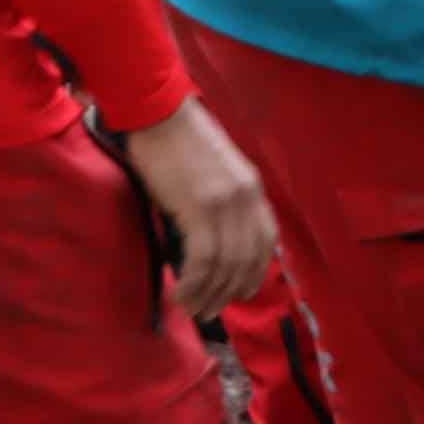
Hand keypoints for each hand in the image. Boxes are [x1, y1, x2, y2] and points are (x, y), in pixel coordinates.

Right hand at [120, 98, 278, 312]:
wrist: (158, 111)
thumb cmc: (177, 139)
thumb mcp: (213, 171)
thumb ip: (221, 202)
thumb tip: (209, 239)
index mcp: (253, 188)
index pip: (266, 240)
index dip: (255, 271)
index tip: (239, 291)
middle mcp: (247, 197)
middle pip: (249, 259)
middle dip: (231, 291)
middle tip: (211, 311)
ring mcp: (225, 203)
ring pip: (227, 265)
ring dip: (210, 294)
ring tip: (193, 310)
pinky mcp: (200, 208)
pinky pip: (204, 259)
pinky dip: (194, 283)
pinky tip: (182, 294)